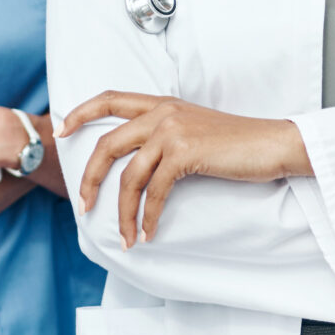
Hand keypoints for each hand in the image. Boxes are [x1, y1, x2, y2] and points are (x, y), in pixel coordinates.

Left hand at [55, 93, 312, 247]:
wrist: (273, 143)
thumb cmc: (237, 143)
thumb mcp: (193, 129)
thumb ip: (164, 135)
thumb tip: (136, 163)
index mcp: (161, 104)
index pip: (109, 98)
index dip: (80, 113)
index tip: (61, 130)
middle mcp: (162, 112)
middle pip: (107, 144)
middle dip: (90, 178)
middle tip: (85, 205)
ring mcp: (172, 131)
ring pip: (128, 176)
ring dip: (123, 212)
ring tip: (126, 236)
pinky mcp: (185, 152)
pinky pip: (154, 192)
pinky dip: (149, 217)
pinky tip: (150, 232)